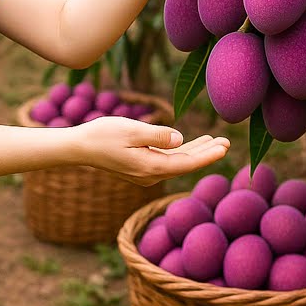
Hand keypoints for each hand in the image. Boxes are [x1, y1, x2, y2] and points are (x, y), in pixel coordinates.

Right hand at [73, 117, 230, 185]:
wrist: (79, 147)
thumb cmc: (102, 135)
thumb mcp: (131, 130)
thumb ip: (157, 135)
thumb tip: (180, 139)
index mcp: (150, 168)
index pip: (187, 163)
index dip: (208, 155)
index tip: (224, 147)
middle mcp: (150, 176)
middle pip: (185, 165)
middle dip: (206, 153)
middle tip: (226, 142)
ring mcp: (145, 174)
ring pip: (177, 163)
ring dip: (195, 152)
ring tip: (214, 141)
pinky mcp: (140, 168)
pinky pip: (167, 161)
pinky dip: (180, 152)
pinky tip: (189, 144)